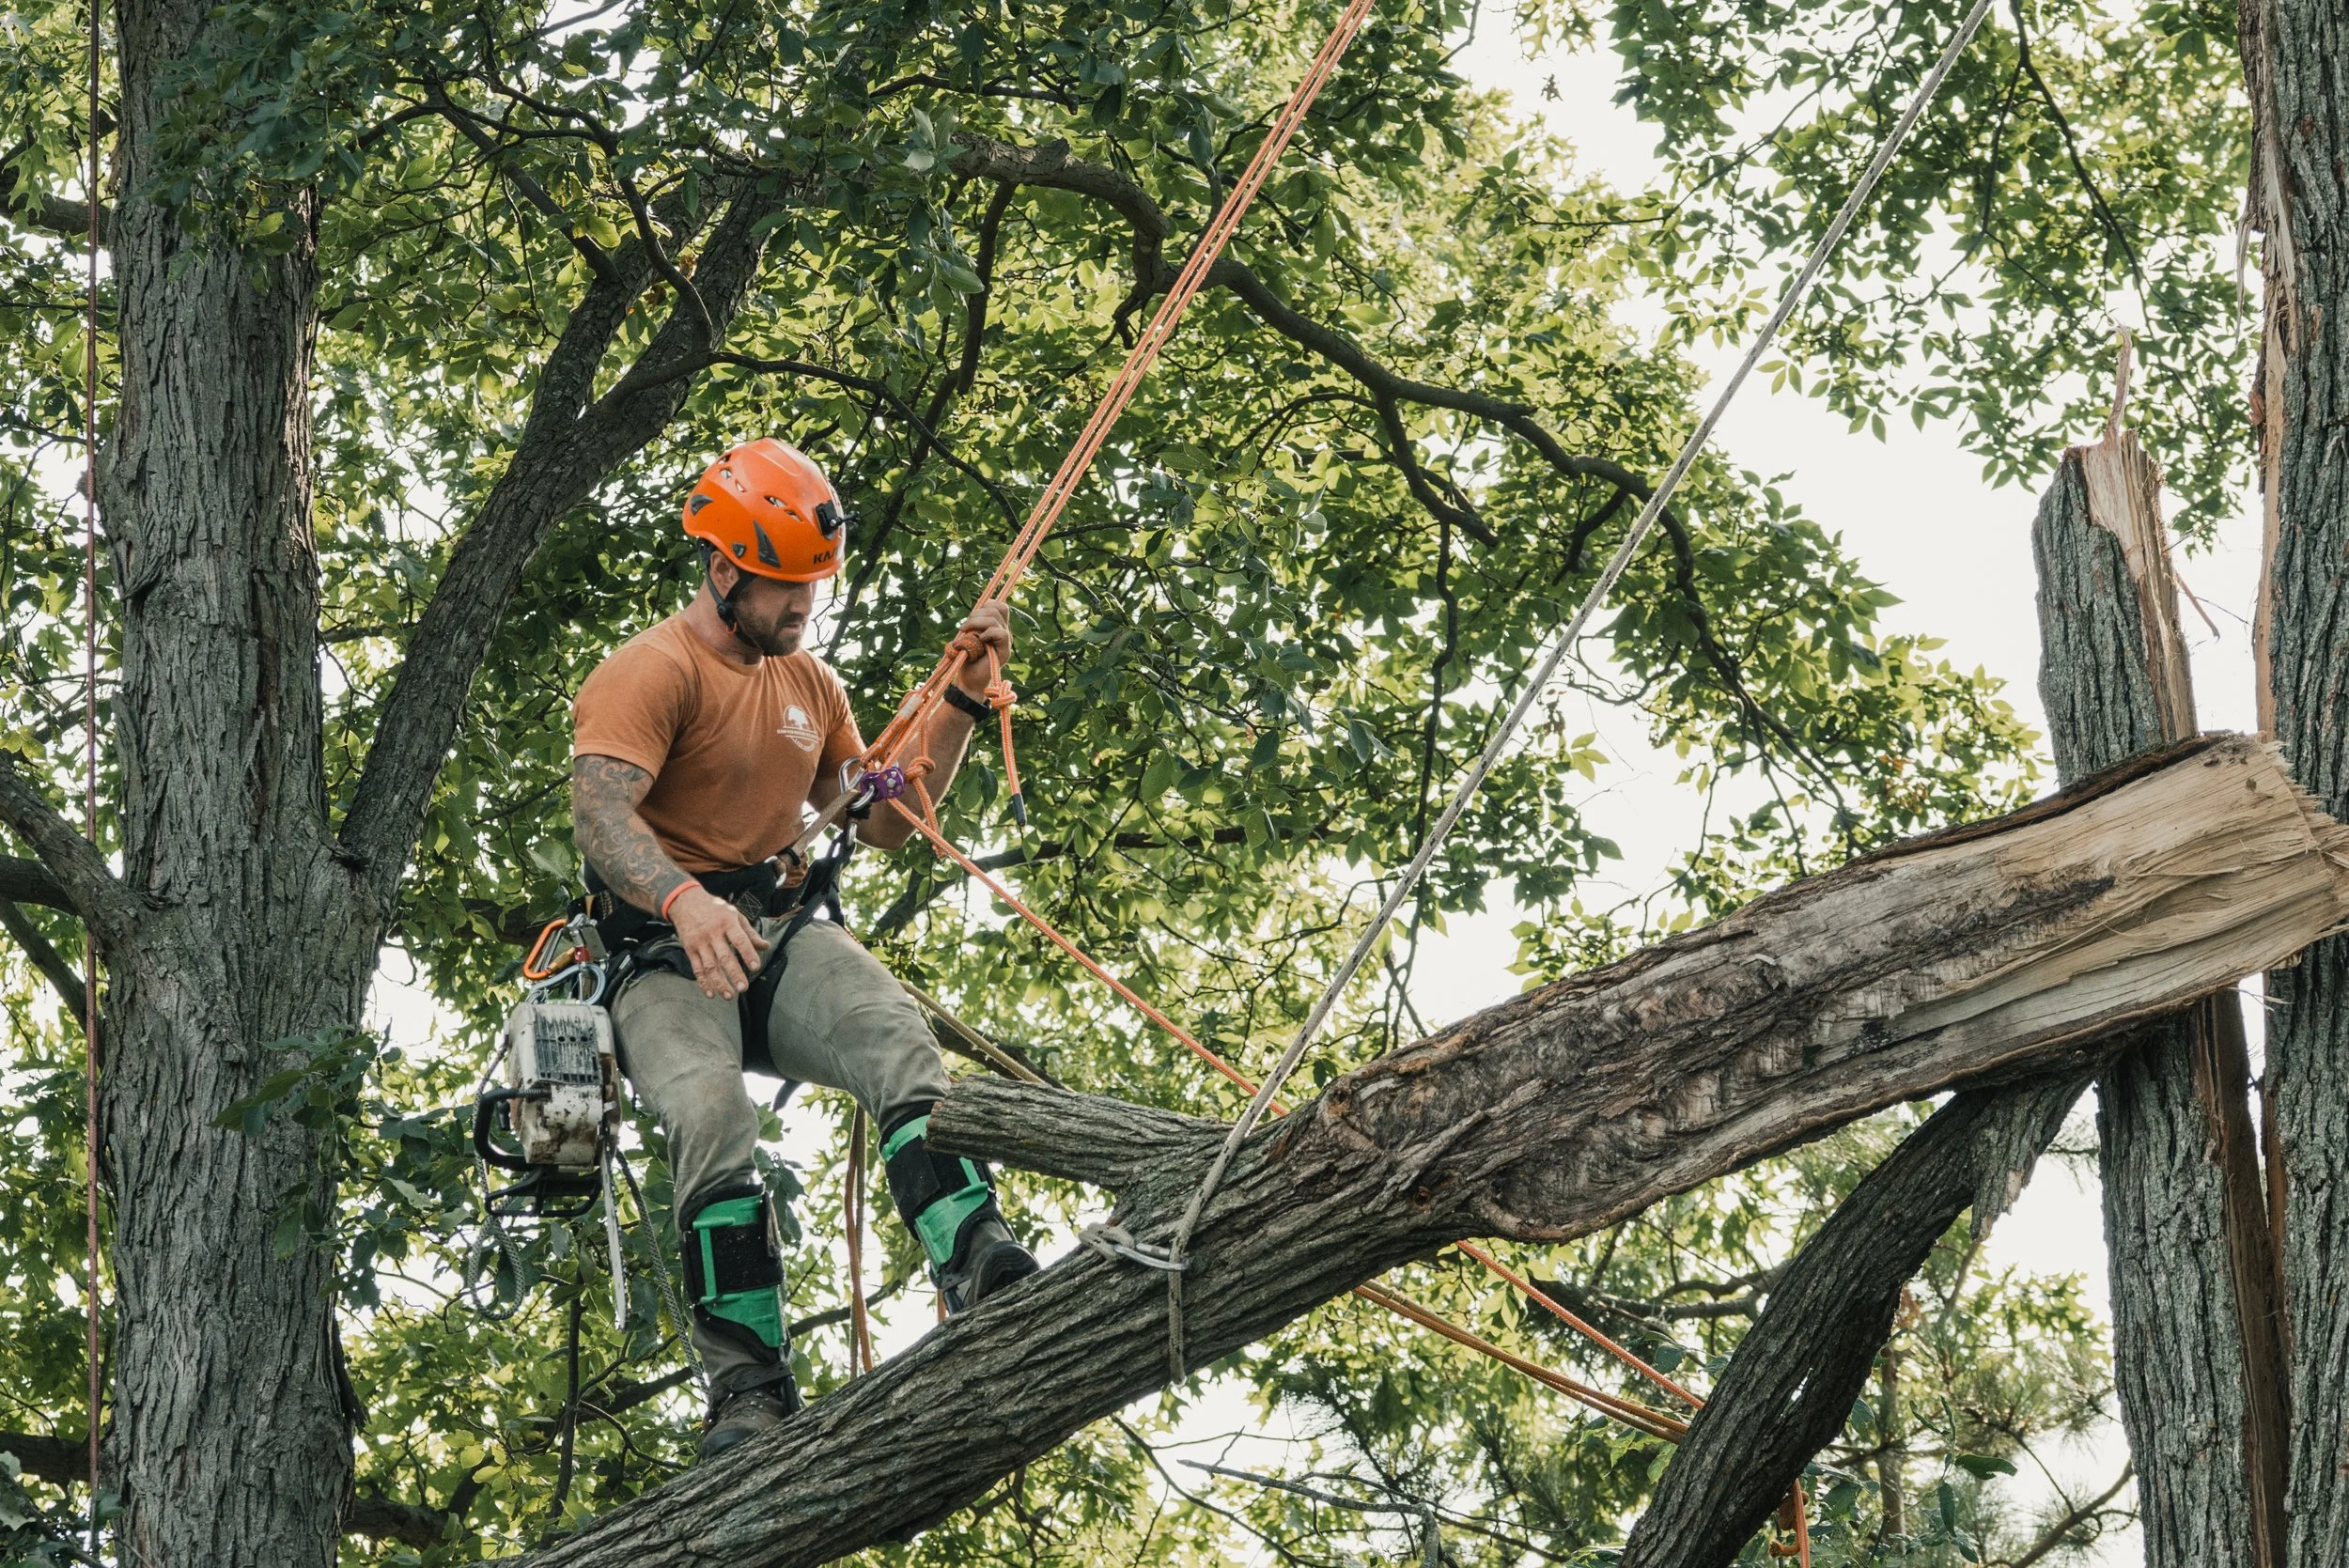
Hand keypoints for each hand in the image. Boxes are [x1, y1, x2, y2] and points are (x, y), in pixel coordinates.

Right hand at [669, 885, 769, 999]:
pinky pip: (696, 969)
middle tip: (744, 988)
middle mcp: (713, 933)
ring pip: (710, 966)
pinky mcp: (689, 949)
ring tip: (730, 996)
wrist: (685, 901)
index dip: (748, 954)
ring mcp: (700, 942)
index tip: (756, 967)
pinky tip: (711, 994)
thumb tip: (766, 947)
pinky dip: (703, 983)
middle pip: (724, 957)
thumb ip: (750, 933)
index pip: (740, 940)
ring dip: (719, 983)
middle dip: (734, 974)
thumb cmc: (714, 909)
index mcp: (727, 922)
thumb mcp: (734, 914)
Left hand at [953, 601, 1013, 702]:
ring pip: (996, 619)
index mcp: (997, 627)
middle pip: (997, 608)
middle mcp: (1004, 633)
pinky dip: (988, 633)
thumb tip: (975, 613)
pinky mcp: (1005, 652)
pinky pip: (1001, 633)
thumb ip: (974, 624)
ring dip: (977, 623)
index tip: (971, 617)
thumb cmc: (966, 658)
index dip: (986, 604)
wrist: (969, 680)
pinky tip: (980, 640)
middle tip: (964, 627)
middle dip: (977, 614)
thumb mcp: (968, 636)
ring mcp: (1006, 642)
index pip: (999, 606)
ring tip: (967, 634)